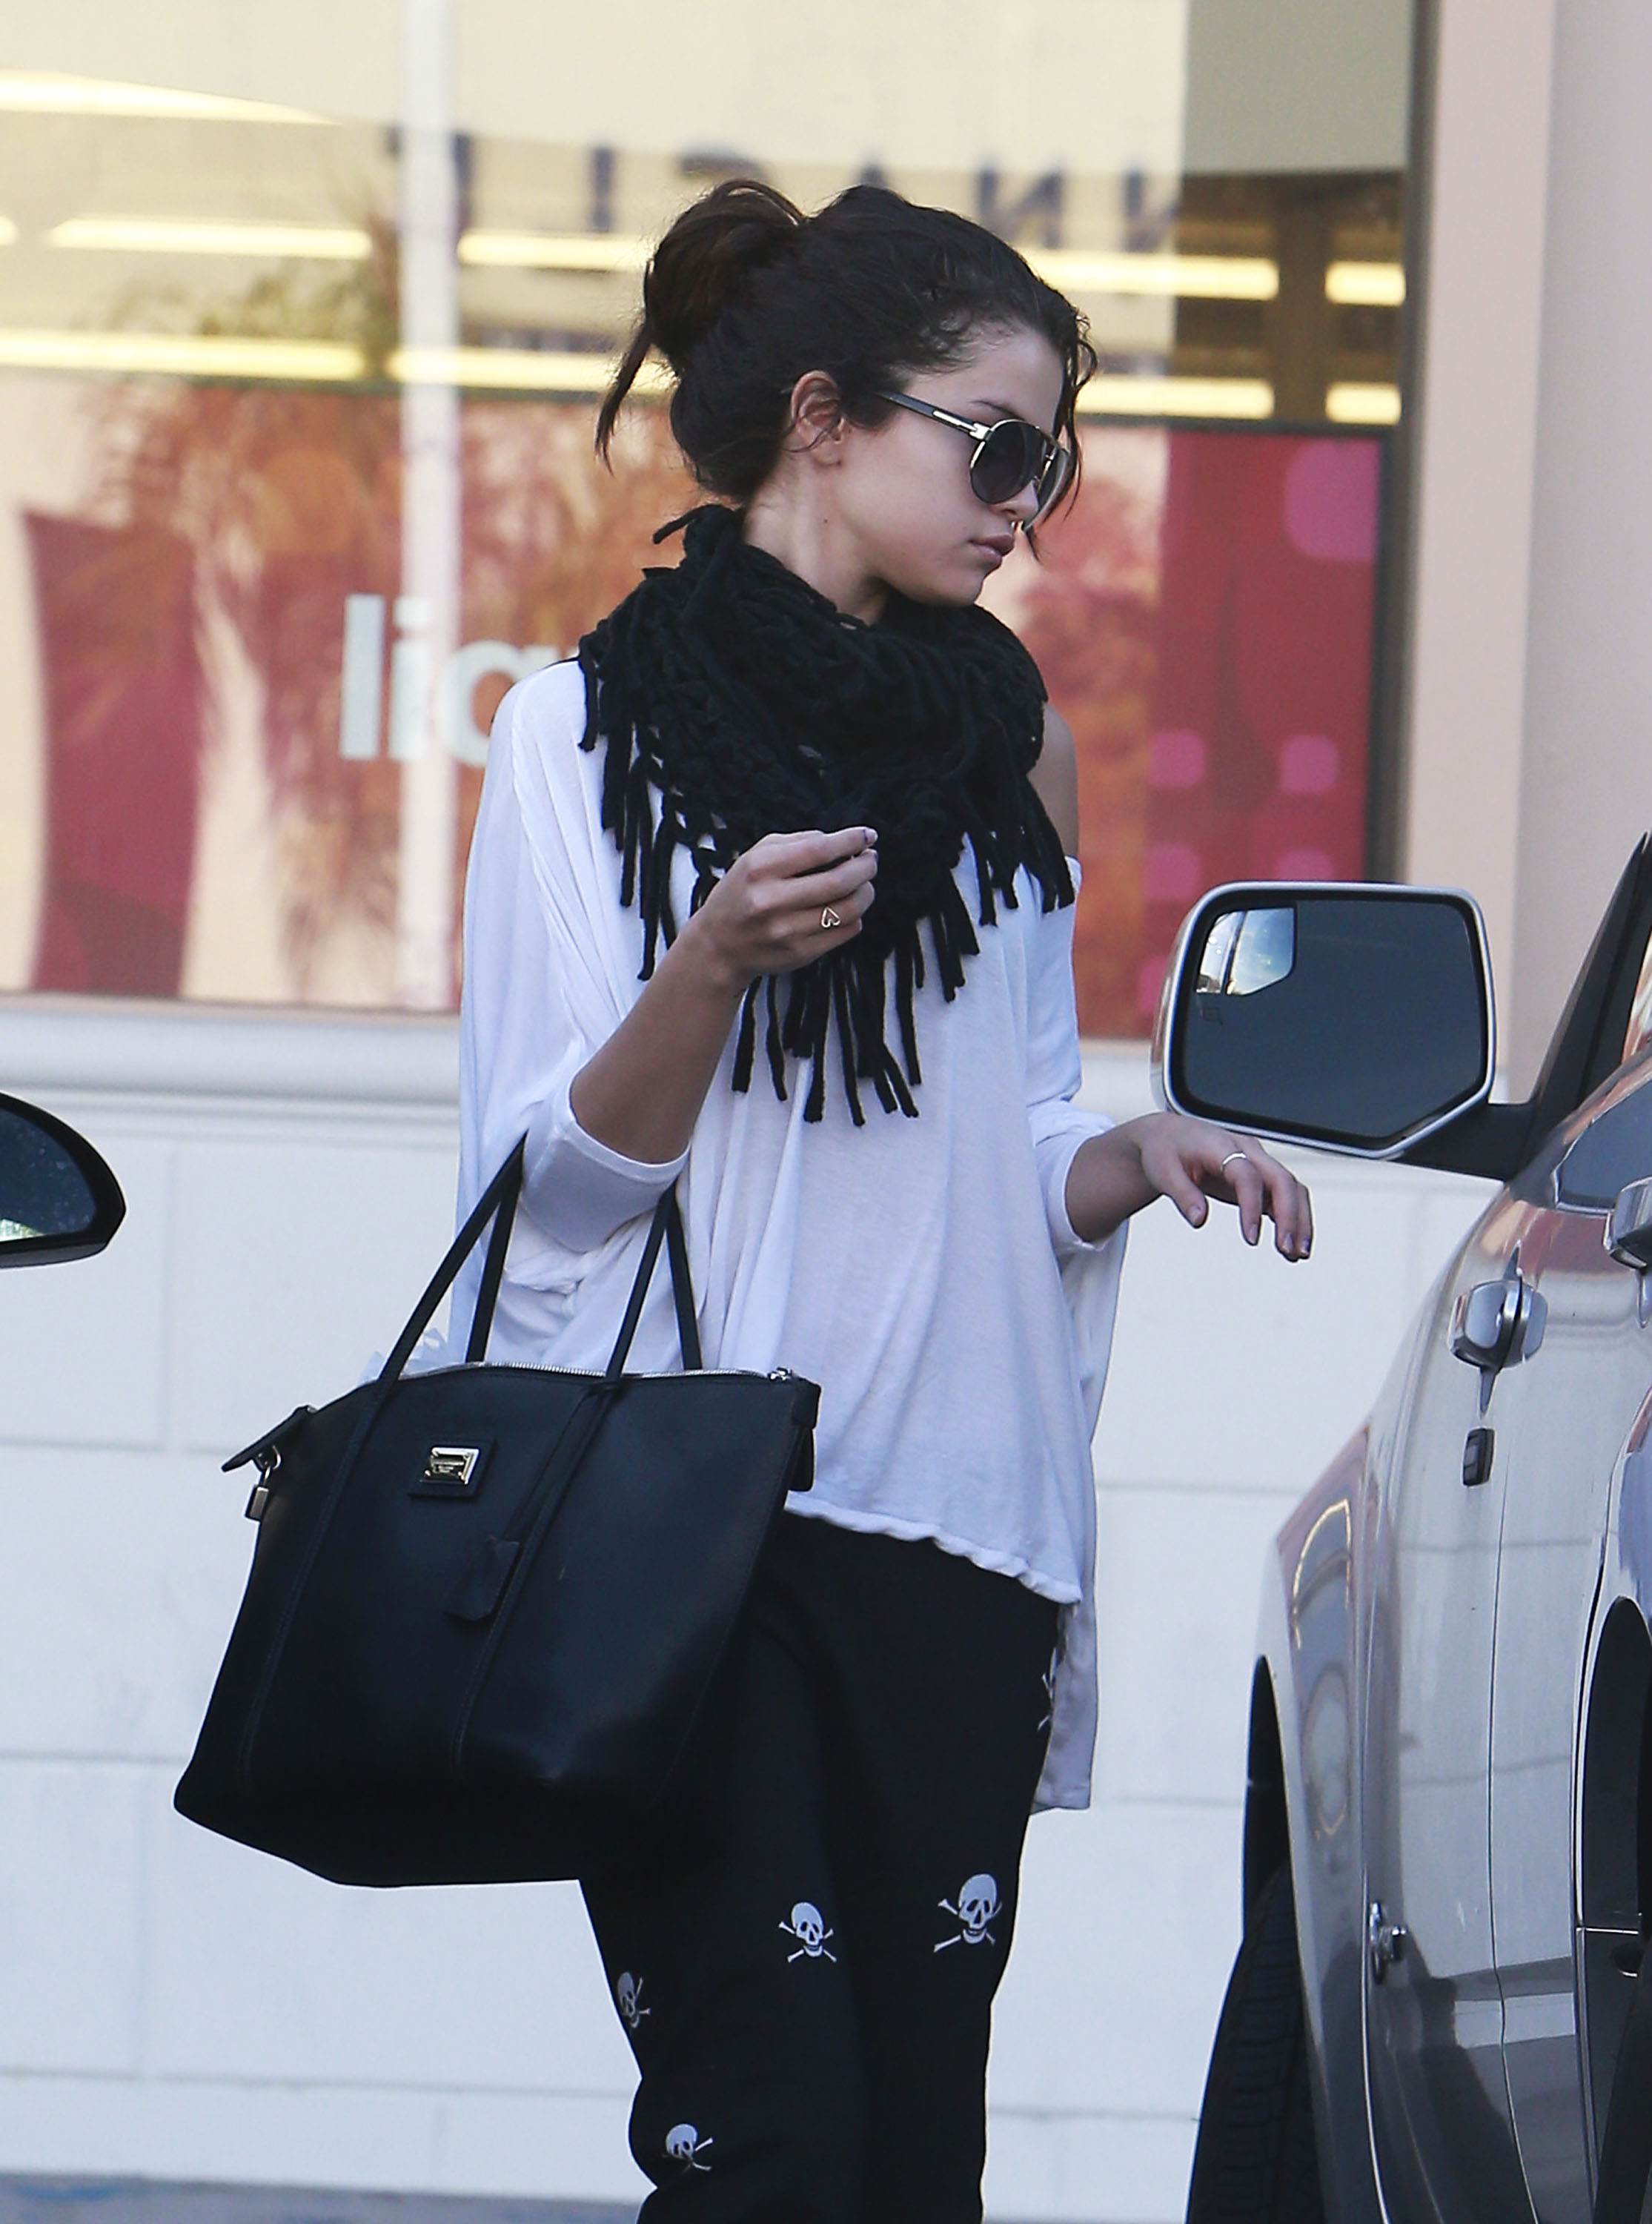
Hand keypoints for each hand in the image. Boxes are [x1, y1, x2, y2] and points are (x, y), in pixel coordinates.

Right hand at [682, 827, 877, 993]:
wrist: (718, 946)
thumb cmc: (742, 894)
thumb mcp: (755, 857)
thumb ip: (796, 842)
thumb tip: (843, 841)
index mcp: (760, 869)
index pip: (818, 849)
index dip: (851, 841)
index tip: (867, 836)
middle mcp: (772, 901)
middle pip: (839, 881)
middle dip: (865, 867)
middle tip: (871, 861)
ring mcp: (787, 930)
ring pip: (848, 909)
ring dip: (866, 893)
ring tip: (864, 884)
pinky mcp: (800, 953)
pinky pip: (845, 931)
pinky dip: (855, 916)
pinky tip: (848, 908)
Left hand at [1132, 1113, 1313, 1260]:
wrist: (1169, 1136)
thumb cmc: (1165, 1150)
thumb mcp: (1163, 1172)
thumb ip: (1182, 1194)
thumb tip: (1198, 1220)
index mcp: (1221, 1145)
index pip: (1247, 1175)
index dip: (1252, 1206)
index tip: (1251, 1239)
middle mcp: (1246, 1150)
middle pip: (1282, 1180)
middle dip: (1291, 1216)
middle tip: (1287, 1250)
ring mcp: (1257, 1162)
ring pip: (1292, 1188)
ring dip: (1299, 1220)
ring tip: (1297, 1254)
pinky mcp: (1259, 1177)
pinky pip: (1285, 1195)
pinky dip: (1292, 1219)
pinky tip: (1290, 1245)